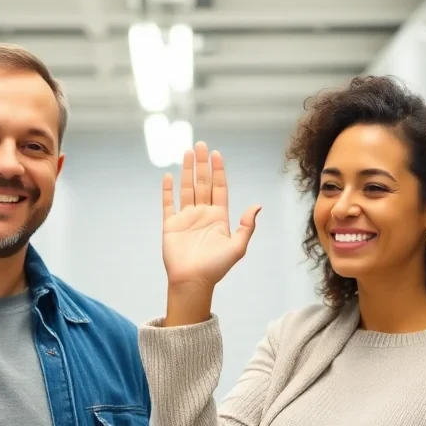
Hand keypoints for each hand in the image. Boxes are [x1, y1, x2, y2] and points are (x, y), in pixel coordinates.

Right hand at [161, 141, 260, 287]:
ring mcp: (186, 218)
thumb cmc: (216, 268)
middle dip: (202, 164)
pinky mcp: (171, 225)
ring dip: (187, 171)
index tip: (216, 154)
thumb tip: (257, 206)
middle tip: (200, 144)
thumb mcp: (237, 247)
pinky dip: (167, 190)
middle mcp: (203, 214)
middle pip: (203, 183)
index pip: (219, 188)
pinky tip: (168, 176)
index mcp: (219, 217)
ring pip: (187, 188)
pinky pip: (168, 204)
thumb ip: (246, 226)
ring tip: (187, 152)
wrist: (193, 281)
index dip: (218, 171)